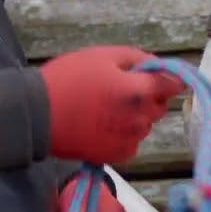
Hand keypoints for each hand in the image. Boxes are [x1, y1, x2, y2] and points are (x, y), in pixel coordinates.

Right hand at [38, 45, 184, 164]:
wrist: (37, 114)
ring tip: (107, 108)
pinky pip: (132, 142)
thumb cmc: (69, 79)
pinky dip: (124, 134)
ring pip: (145, 125)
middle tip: (122, 89)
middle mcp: (139, 118)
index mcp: (138, 91)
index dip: (169, 79)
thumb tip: (158, 65)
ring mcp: (129, 140)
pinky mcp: (116, 156)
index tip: (157, 76)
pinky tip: (103, 125)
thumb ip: (137, 58)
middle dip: (149, 96)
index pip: (173, 85)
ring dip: (136, 116)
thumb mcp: (102, 55)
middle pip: (160, 106)